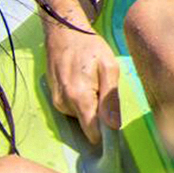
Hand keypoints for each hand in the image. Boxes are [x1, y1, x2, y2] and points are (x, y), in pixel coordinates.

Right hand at [44, 24, 120, 144]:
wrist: (63, 33)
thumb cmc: (90, 47)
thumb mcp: (108, 67)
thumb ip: (110, 98)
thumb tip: (114, 126)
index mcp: (79, 96)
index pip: (93, 131)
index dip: (106, 137)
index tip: (119, 139)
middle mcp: (64, 103)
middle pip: (88, 124)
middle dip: (101, 117)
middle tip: (109, 95)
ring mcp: (57, 102)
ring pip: (81, 116)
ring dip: (92, 106)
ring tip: (96, 84)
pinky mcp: (54, 98)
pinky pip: (73, 109)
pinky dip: (83, 101)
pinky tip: (87, 84)